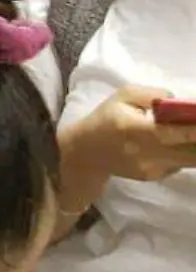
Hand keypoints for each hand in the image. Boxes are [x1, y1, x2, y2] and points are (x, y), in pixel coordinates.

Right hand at [71, 86, 195, 182]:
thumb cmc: (106, 119)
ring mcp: (151, 168)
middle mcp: (145, 152)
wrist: (87, 152)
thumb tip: (179, 102)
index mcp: (135, 129)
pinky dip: (182, 154)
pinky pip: (179, 164)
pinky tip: (171, 144)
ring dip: (194, 147)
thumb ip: (152, 94)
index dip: (195, 130)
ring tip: (188, 134)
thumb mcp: (122, 96)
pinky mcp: (155, 177)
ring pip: (189, 160)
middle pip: (190, 152)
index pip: (175, 132)